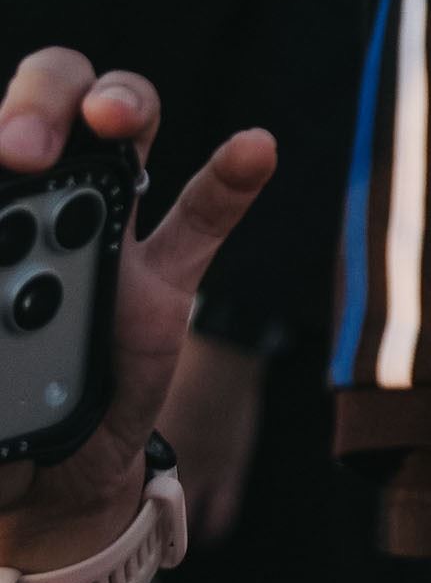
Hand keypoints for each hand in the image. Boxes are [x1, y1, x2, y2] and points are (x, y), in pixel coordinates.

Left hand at [0, 49, 269, 570]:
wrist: (47, 478)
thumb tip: (2, 287)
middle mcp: (34, 208)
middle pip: (45, 107)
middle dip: (37, 104)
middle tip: (28, 151)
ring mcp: (105, 238)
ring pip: (123, 136)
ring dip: (121, 105)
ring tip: (115, 120)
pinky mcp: (164, 279)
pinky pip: (201, 220)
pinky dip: (232, 178)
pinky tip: (253, 147)